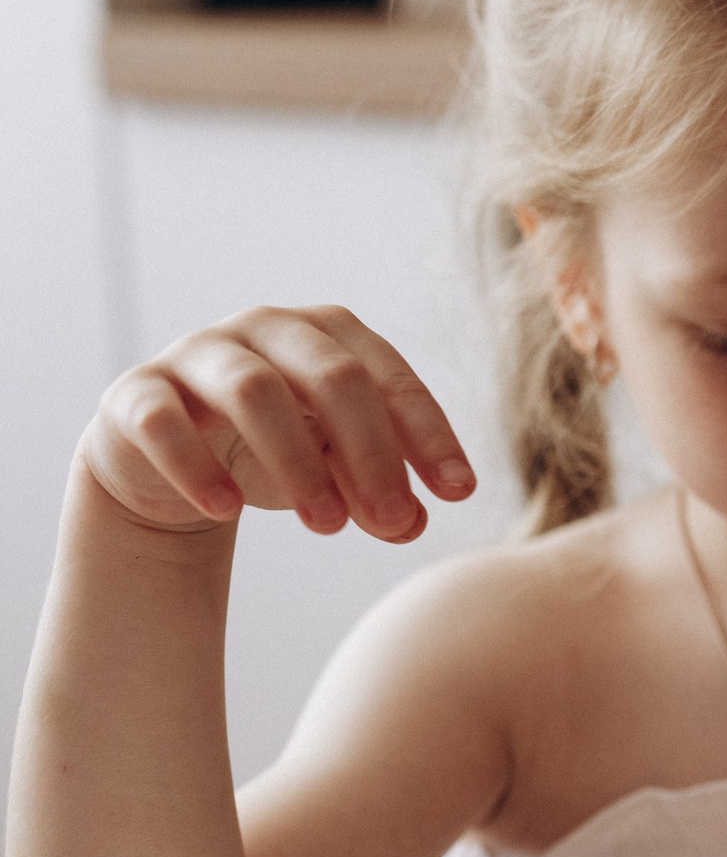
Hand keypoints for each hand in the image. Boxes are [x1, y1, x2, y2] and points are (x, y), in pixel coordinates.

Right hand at [79, 304, 472, 540]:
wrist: (170, 466)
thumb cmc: (274, 455)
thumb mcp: (338, 476)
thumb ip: (379, 495)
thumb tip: (412, 523)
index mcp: (330, 336)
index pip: (390, 378)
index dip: (429, 435)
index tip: (459, 493)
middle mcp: (267, 329)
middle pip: (333, 377)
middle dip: (372, 453)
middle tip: (396, 520)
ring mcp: (198, 354)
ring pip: (254, 391)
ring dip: (298, 463)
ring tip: (328, 528)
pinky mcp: (138, 393)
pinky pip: (163, 418)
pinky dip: (197, 464)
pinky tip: (227, 510)